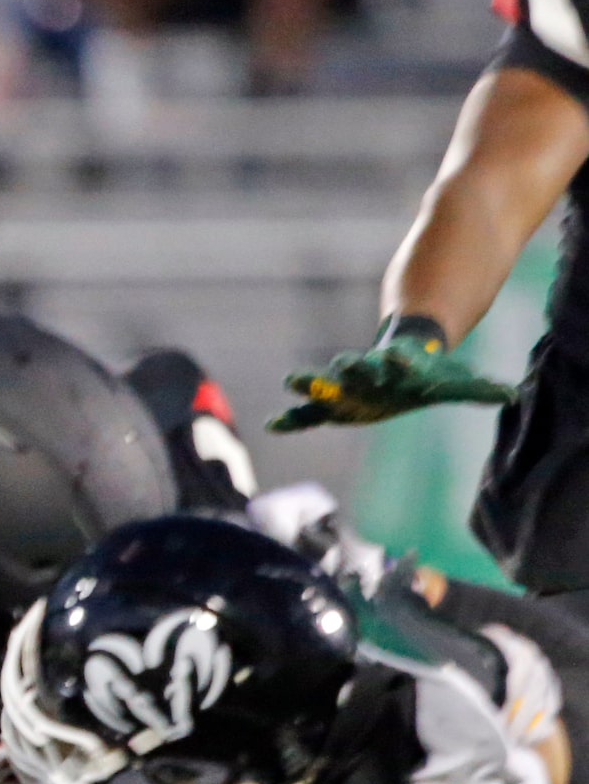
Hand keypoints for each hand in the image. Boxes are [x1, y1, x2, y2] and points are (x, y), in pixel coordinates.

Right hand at [273, 321, 512, 431]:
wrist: (397, 362)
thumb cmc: (426, 376)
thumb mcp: (452, 384)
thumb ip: (476, 390)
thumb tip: (511, 395)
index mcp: (396, 369)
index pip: (397, 364)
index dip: (398, 363)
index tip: (395, 358)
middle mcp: (368, 374)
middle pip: (357, 370)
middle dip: (347, 370)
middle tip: (338, 366)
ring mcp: (346, 387)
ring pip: (326, 386)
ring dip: (310, 385)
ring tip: (290, 382)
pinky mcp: (333, 403)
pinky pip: (310, 414)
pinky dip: (294, 420)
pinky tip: (272, 426)